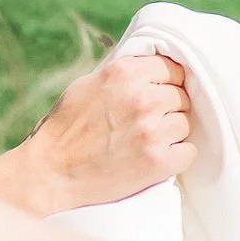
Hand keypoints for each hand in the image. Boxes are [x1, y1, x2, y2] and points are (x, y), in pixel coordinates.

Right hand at [0, 52, 194, 214]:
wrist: (51, 173)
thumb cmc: (66, 129)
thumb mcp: (88, 85)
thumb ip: (123, 75)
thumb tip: (153, 67)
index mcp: (124, 73)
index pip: (172, 68)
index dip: (168, 83)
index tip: (159, 95)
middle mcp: (142, 98)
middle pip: (181, 97)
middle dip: (168, 109)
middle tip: (146, 124)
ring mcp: (152, 130)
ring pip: (185, 124)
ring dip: (171, 134)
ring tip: (144, 142)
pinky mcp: (159, 161)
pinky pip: (189, 152)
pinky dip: (176, 157)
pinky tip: (155, 158)